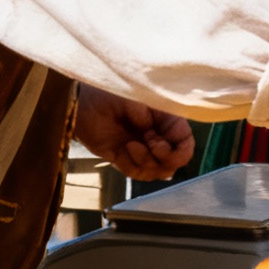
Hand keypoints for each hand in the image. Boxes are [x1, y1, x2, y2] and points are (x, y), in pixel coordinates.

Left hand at [76, 87, 194, 181]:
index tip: (158, 144)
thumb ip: (146, 116)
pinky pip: (136, 174)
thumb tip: (152, 132)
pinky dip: (130, 165)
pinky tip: (121, 150)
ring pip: (157, 172)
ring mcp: (143, 150)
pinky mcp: (126, 160)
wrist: (82, 104)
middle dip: (160, 159)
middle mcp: (158, 137)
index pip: (186, 144)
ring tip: (130, 146)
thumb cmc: (109, 94)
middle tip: (146, 143)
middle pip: (174, 163)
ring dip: (144, 162)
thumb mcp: (133, 99)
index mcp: (167, 121)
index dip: (179, 152)